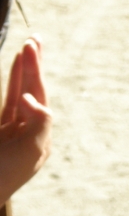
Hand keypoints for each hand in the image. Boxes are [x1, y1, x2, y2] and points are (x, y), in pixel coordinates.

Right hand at [0, 35, 51, 205]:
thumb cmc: (5, 175)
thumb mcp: (29, 152)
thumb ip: (38, 125)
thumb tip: (36, 100)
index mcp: (38, 139)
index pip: (39, 98)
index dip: (34, 72)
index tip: (30, 48)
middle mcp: (25, 134)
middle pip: (30, 93)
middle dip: (32, 67)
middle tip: (35, 39)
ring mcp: (6, 133)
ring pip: (14, 96)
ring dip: (20, 73)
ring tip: (26, 49)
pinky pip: (3, 106)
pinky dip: (9, 88)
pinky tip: (12, 74)